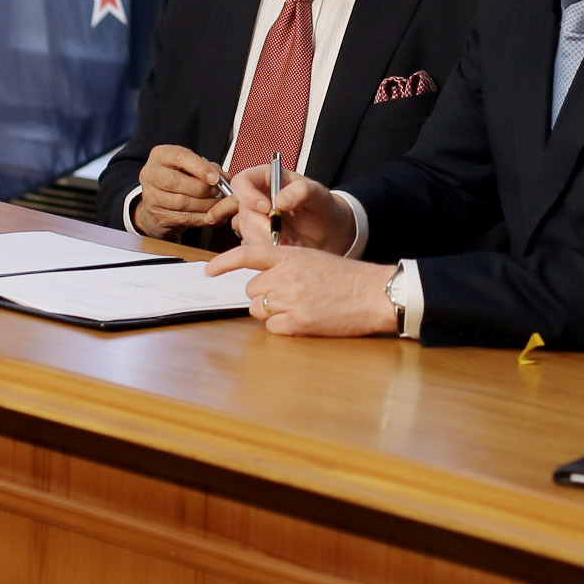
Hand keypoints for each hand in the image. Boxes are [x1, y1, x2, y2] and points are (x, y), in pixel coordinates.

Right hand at [131, 145, 235, 239]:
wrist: (159, 202)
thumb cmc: (180, 178)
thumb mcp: (192, 166)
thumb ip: (208, 168)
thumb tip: (225, 177)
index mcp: (160, 155)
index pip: (179, 157)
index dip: (200, 168)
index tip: (217, 178)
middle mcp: (151, 174)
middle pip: (175, 182)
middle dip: (202, 188)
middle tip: (218, 192)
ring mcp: (151, 197)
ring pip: (180, 203)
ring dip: (205, 205)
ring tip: (218, 204)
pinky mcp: (158, 216)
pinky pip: (183, 218)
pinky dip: (202, 218)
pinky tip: (212, 216)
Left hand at [209, 241, 398, 335]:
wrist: (373, 294)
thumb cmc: (347, 277)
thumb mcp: (314, 258)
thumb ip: (286, 265)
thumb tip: (263, 283)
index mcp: (290, 255)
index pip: (248, 254)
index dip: (224, 262)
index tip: (209, 270)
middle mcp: (285, 276)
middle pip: (252, 290)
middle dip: (264, 295)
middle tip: (288, 296)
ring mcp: (290, 299)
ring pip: (258, 309)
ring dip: (271, 311)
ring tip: (298, 308)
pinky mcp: (297, 322)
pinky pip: (272, 328)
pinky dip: (283, 327)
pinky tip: (303, 320)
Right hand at [230, 163, 357, 253]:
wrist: (330, 233)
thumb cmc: (323, 208)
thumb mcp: (319, 195)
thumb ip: (302, 191)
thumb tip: (279, 200)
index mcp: (267, 179)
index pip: (242, 181)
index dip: (248, 195)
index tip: (267, 208)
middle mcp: (257, 199)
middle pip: (244, 212)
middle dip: (264, 227)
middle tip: (286, 233)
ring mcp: (255, 221)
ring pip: (248, 233)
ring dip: (270, 240)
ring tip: (293, 239)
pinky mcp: (257, 239)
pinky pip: (254, 248)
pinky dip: (272, 250)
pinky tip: (289, 245)